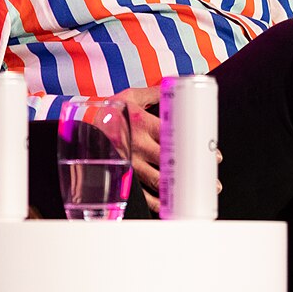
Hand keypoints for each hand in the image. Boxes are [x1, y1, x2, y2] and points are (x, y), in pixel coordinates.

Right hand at [110, 85, 222, 213]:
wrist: (79, 127)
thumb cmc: (106, 111)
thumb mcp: (128, 97)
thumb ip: (152, 93)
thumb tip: (175, 86)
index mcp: (142, 123)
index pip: (176, 136)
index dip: (196, 147)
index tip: (213, 155)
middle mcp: (138, 145)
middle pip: (172, 162)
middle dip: (194, 171)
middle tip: (212, 178)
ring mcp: (129, 163)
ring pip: (159, 181)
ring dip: (181, 189)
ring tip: (197, 193)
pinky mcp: (121, 176)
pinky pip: (141, 194)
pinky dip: (157, 203)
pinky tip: (170, 205)